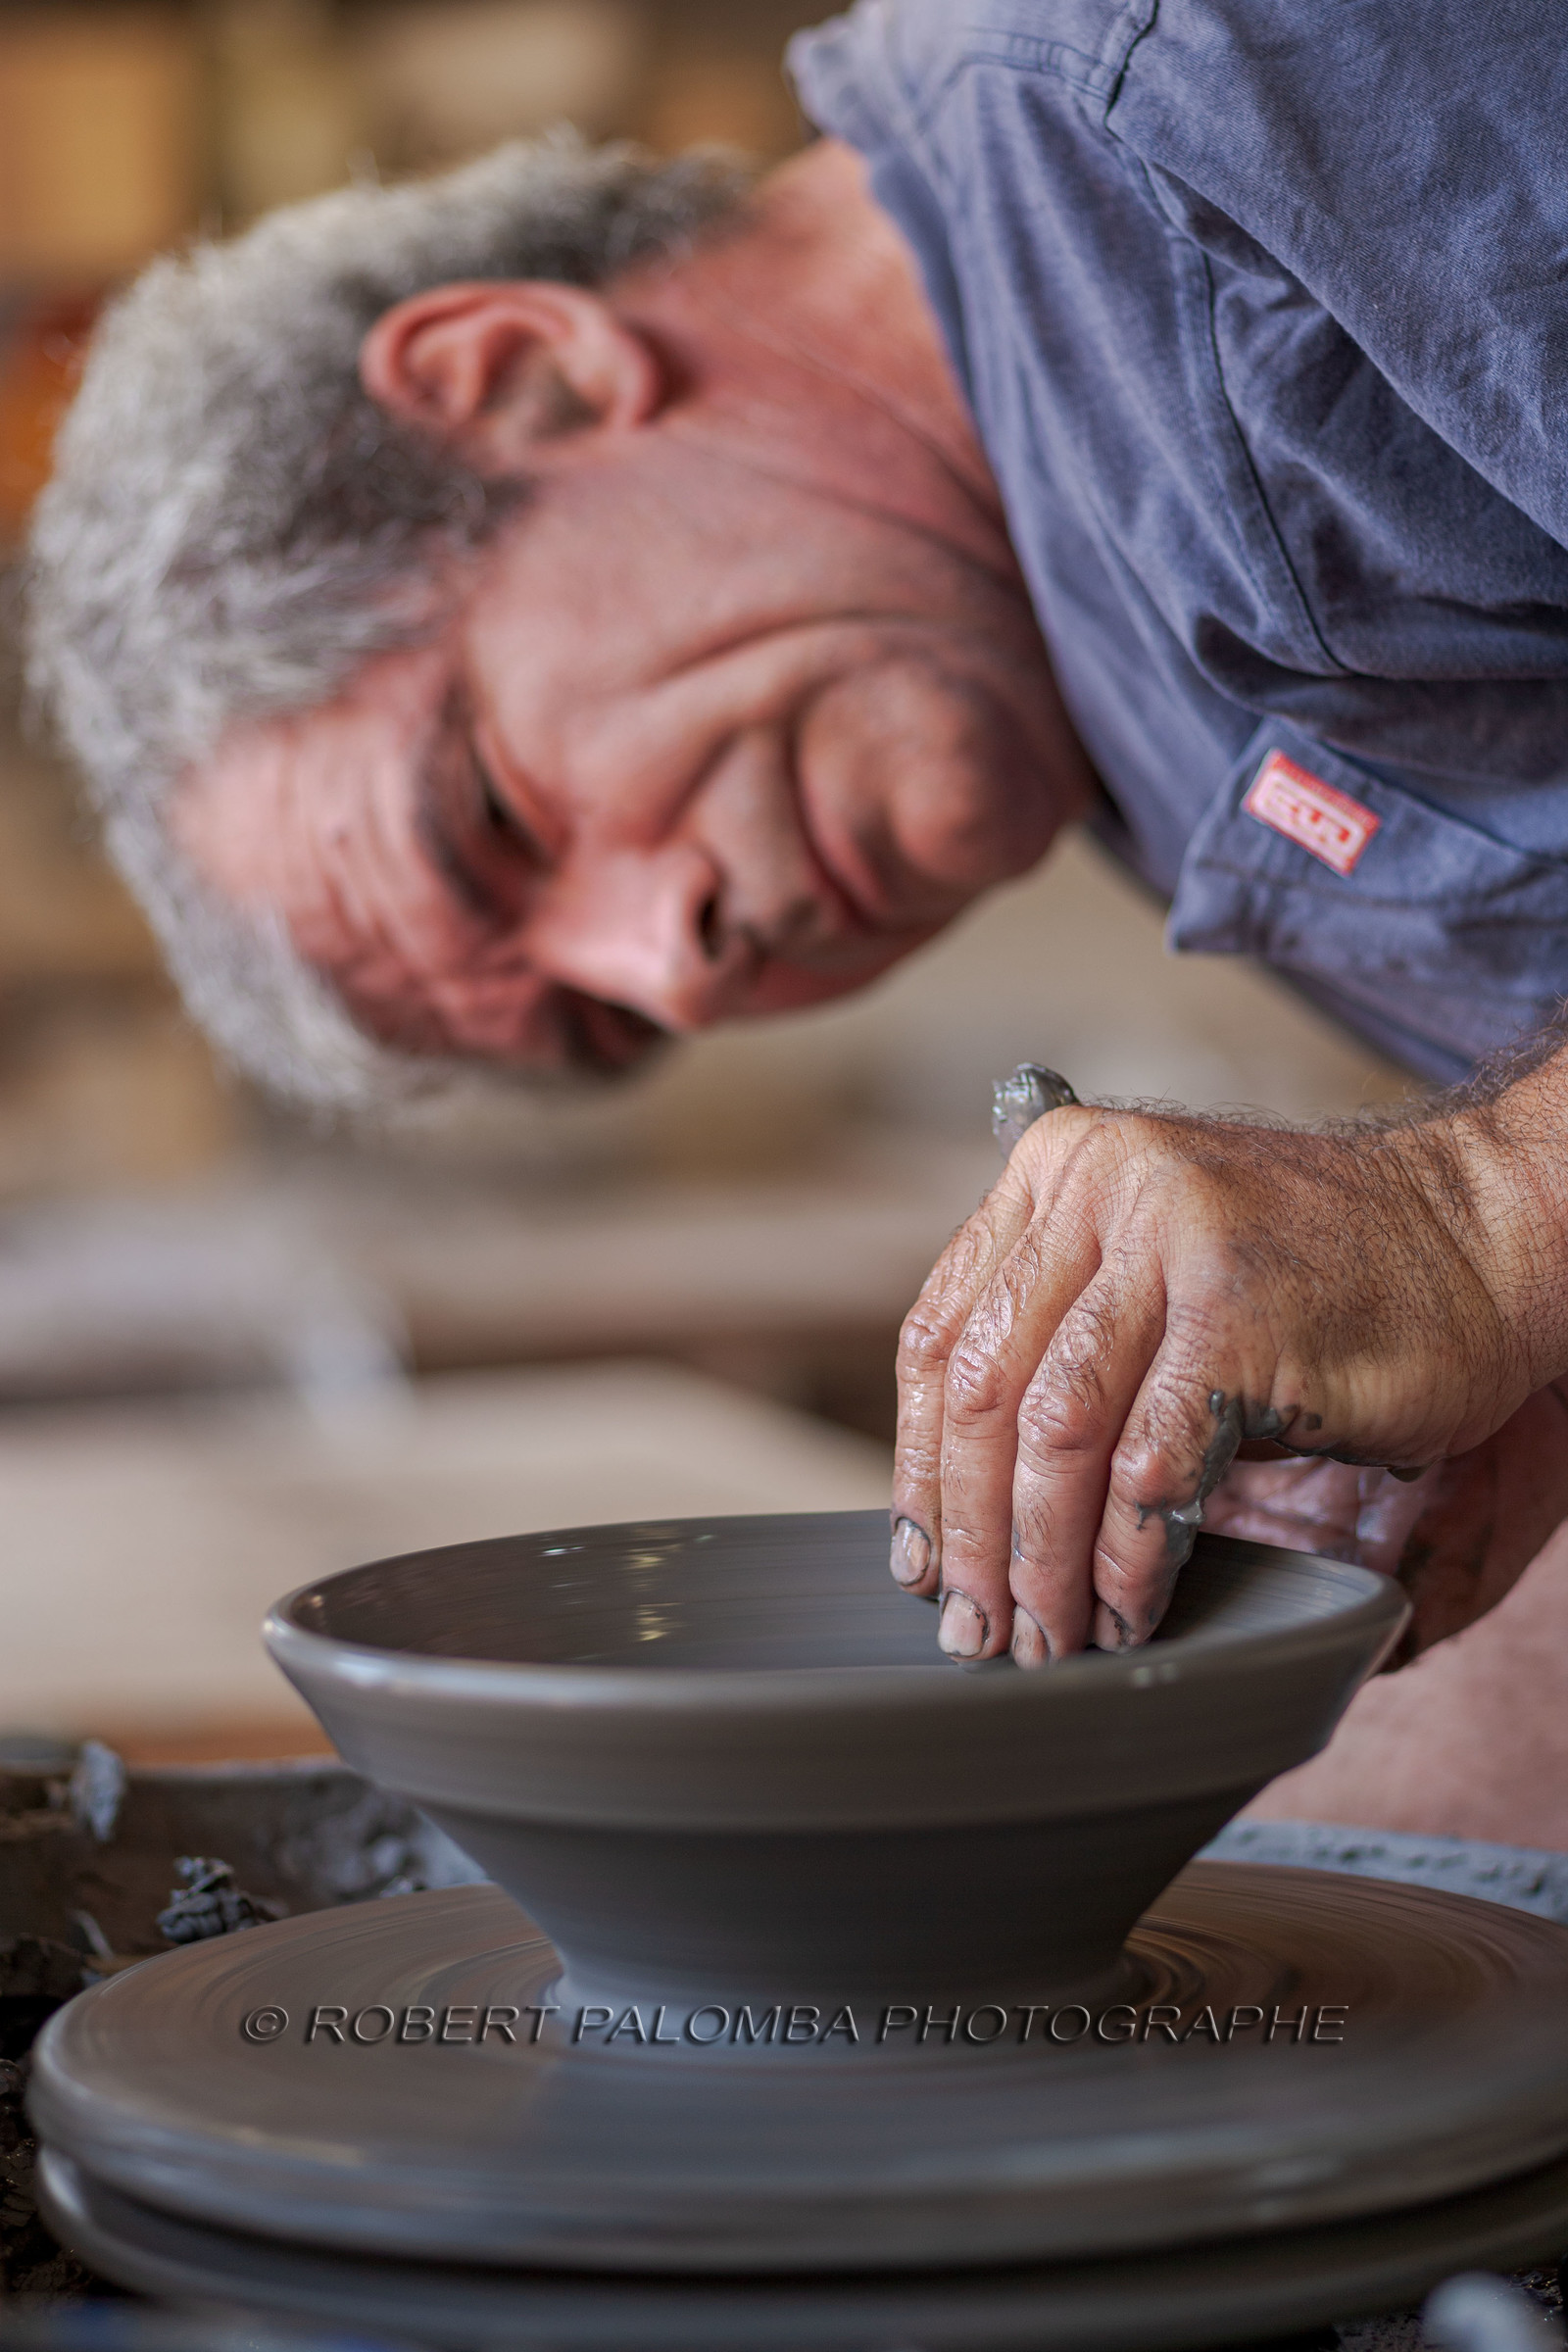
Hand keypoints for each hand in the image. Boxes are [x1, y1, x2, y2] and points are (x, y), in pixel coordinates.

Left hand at [890, 1095, 1562, 1663]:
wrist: (1483, 1234)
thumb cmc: (1321, 1273)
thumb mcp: (1159, 1261)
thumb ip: (1066, 1329)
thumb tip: (962, 1491)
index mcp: (1061, 1170)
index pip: (940, 1334)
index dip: (917, 1465)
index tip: (920, 1559)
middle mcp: (1102, 1187)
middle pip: (981, 1391)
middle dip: (969, 1534)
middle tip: (971, 1629)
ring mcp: (1172, 1244)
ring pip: (1052, 1436)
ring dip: (1039, 1563)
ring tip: (1043, 1640)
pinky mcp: (1240, 1319)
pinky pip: (1148, 1469)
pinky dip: (1126, 1560)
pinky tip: (1126, 1611)